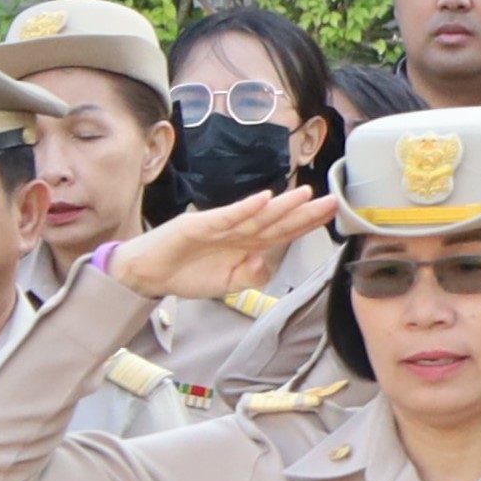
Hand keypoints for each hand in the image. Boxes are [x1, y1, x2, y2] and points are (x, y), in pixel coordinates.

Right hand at [105, 186, 335, 304]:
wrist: (148, 274)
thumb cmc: (187, 274)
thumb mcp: (229, 285)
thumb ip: (251, 277)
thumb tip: (265, 264)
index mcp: (248, 244)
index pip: (284, 232)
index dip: (308, 223)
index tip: (332, 215)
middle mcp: (238, 231)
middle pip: (277, 220)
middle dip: (305, 211)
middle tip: (333, 200)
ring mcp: (219, 225)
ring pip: (256, 215)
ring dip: (281, 205)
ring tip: (305, 195)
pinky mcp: (198, 224)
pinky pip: (226, 217)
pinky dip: (244, 208)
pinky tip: (263, 200)